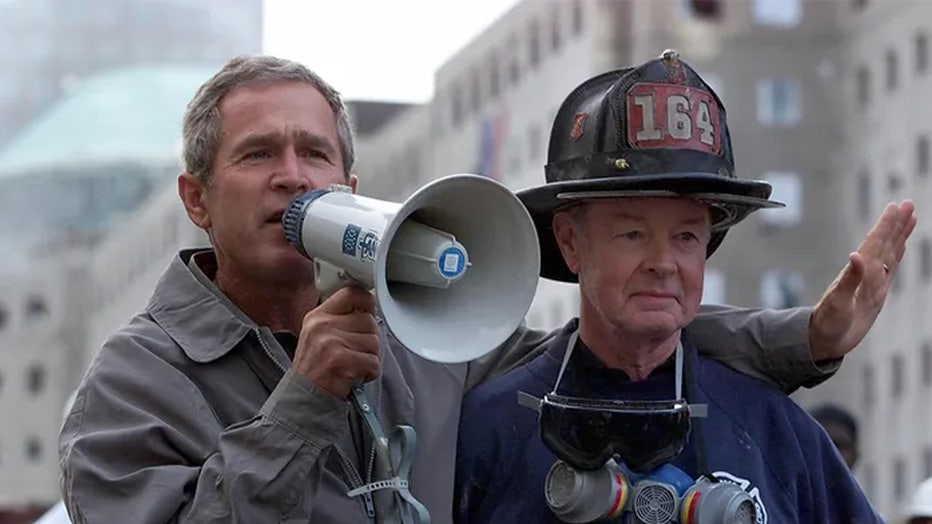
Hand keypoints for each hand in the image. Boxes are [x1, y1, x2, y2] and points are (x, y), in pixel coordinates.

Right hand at [293, 286, 380, 398]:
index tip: (369, 313)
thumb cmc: (315, 370)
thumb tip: (368, 310)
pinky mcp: (341, 361)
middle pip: (369, 321)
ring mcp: (331, 342)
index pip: (352, 293)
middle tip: (358, 353)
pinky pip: (373, 362)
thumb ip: (340, 320)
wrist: (302, 399)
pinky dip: (370, 373)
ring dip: (370, 358)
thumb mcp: (318, 335)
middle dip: (370, 340)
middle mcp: (323, 326)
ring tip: (354, 366)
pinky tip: (356, 376)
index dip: (367, 302)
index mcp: (318, 316)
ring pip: (374, 342)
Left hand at [809, 200, 916, 360]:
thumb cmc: (827, 322)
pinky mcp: (875, 293)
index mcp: (858, 273)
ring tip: (909, 217)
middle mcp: (866, 273)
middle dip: (896, 224)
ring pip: (889, 252)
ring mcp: (871, 282)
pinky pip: (890, 269)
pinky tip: (901, 246)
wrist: (823, 339)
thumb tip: (856, 255)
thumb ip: (849, 279)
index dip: (886, 226)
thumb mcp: (838, 302)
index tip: (896, 207)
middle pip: (884, 243)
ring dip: (899, 235)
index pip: (875, 243)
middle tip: (908, 203)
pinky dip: (897, 255)